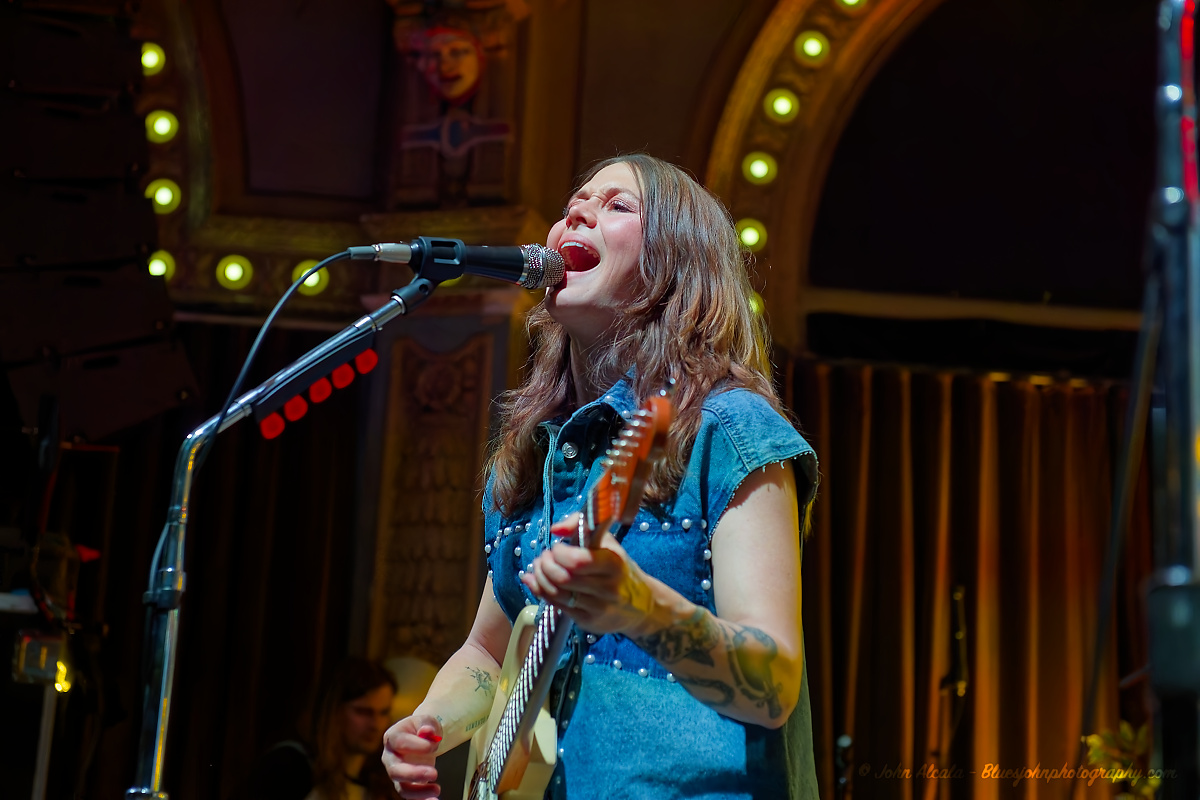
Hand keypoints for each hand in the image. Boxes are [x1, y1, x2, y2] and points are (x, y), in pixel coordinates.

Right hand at [382, 714, 441, 798]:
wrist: (423, 738)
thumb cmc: (422, 728)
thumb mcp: (426, 721)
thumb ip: (426, 725)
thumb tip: (427, 731)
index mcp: (392, 738)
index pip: (399, 743)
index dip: (416, 745)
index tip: (433, 746)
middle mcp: (390, 757)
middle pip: (395, 770)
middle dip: (414, 774)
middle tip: (434, 773)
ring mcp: (397, 773)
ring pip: (402, 787)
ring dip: (419, 792)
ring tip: (437, 790)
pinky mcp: (406, 784)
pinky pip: (411, 795)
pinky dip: (422, 799)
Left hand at [520, 514, 654, 635]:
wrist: (639, 605)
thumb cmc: (618, 567)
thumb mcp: (606, 540)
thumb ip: (580, 524)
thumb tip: (556, 529)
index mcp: (613, 564)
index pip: (577, 561)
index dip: (559, 552)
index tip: (557, 547)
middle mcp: (608, 588)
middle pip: (563, 578)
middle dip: (545, 565)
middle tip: (544, 558)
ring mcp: (598, 607)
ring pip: (557, 594)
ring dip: (540, 578)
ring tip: (539, 568)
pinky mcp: (588, 621)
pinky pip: (557, 607)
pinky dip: (541, 592)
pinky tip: (536, 582)